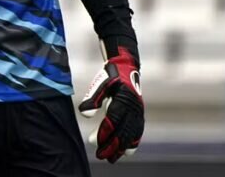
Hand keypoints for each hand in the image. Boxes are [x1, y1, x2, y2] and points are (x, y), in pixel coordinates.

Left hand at [78, 46, 143, 162]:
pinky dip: (133, 142)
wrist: (127, 67)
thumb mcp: (100, 84)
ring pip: (131, 134)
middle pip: (122, 131)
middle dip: (112, 146)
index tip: (94, 142)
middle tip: (101, 155)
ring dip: (122, 148)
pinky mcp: (140, 114)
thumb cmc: (112, 76)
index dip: (104, 133)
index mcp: (122, 100)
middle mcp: (133, 108)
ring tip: (113, 158)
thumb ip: (93, 99)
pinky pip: (138, 131)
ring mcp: (138, 112)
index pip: (112, 121)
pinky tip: (127, 151)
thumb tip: (85, 114)